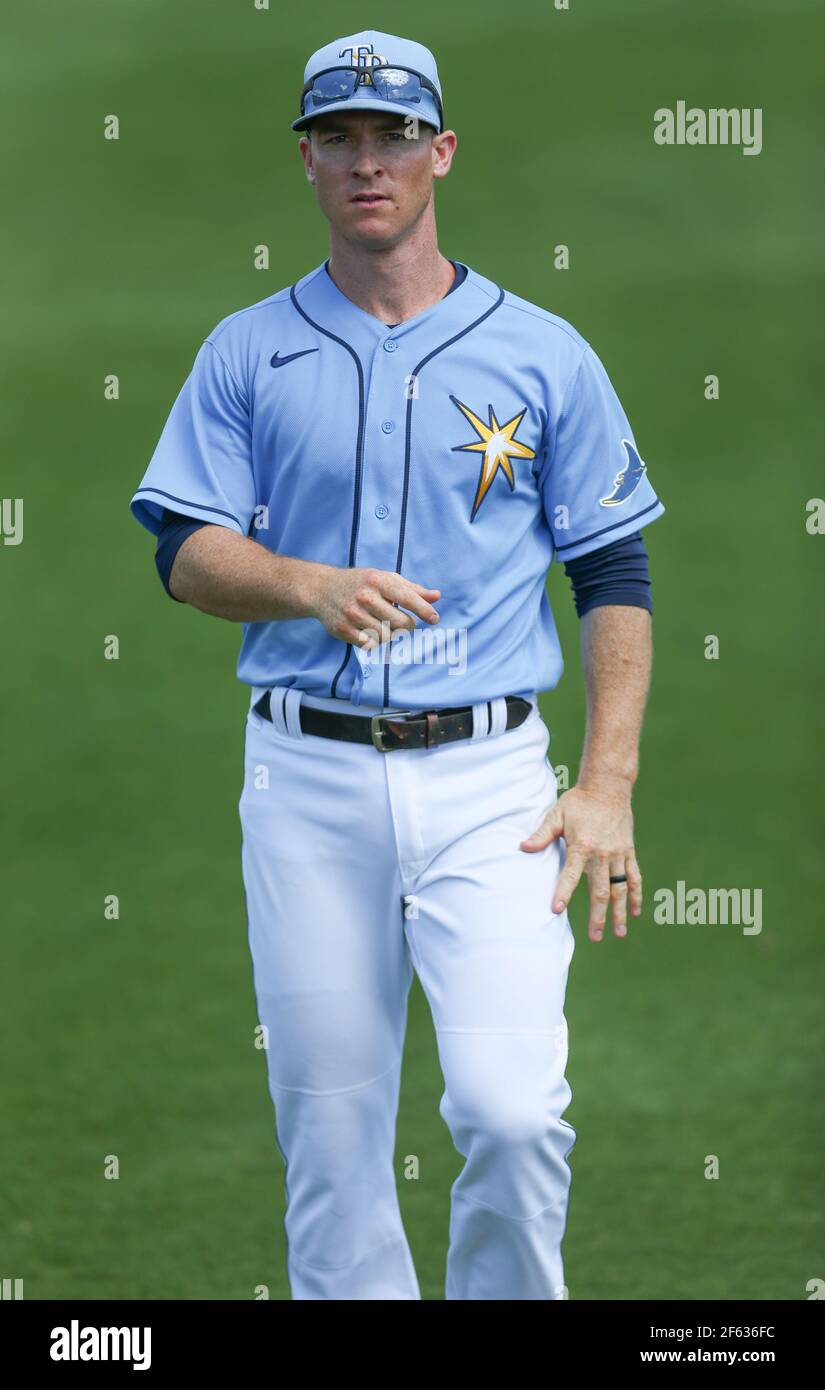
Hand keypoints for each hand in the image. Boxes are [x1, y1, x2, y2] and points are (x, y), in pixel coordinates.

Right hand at [308, 565, 440, 648]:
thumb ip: (412, 589)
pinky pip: (371, 645)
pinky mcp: (343, 630)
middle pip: (401, 623)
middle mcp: (365, 597)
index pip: (408, 598)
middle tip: (404, 622)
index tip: (435, 619)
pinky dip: (375, 641)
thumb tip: (437, 596)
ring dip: (390, 634)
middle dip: (408, 625)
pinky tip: (369, 631)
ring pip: (387, 637)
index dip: (424, 610)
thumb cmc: (361, 583)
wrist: (322, 589)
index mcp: (378, 581)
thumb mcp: (385, 579)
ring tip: (382, 624)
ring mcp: (353, 614)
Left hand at [520, 781, 641, 941]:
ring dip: (619, 912)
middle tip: (595, 937)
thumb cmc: (579, 801)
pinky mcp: (628, 851)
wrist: (608, 787)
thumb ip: (541, 834)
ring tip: (618, 933)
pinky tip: (635, 912)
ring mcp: (618, 854)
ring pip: (620, 889)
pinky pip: (634, 877)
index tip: (556, 910)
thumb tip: (522, 848)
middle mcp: (602, 854)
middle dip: (598, 916)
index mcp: (582, 846)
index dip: (563, 893)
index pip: (570, 875)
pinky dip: (636, 894)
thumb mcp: (556, 814)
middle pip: (600, 891)